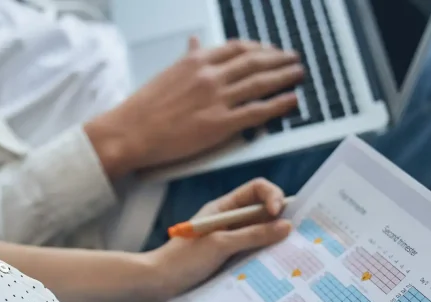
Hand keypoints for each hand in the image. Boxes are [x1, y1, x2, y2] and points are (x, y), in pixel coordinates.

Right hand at [85, 38, 301, 178]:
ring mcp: (217, 99)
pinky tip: (291, 101)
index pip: (238, 48)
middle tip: (295, 60)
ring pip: (261, 83)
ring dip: (285, 77)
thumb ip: (188, 58)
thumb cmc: (144, 107)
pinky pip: (257, 111)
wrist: (131, 132)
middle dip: (279, 59)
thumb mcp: (167, 73)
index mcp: (197, 60)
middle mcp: (210, 75)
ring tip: (300, 75)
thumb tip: (194, 41)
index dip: (260, 48)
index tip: (272, 51)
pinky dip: (278, 104)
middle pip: (255, 62)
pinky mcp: (220, 124)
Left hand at [144, 178, 291, 301]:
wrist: (157, 286)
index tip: (280, 213)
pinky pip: (254, 255)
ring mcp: (230, 242)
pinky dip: (265, 259)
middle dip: (280, 220)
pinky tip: (272, 269)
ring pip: (261, 236)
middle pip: (263, 213)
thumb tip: (285, 226)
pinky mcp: (230, 262)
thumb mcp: (220, 245)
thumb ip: (253, 234)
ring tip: (286, 253)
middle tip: (294, 236)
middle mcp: (230, 222)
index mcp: (224, 208)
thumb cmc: (182, 261)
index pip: (257, 190)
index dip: (273, 196)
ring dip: (274, 242)